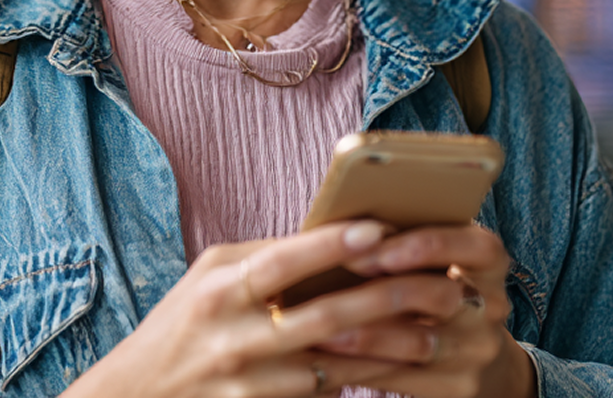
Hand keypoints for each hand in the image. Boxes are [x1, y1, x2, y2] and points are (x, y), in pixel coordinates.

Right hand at [66, 221, 430, 396]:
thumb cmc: (179, 325)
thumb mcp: (207, 279)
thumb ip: (262, 258)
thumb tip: (329, 234)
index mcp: (217, 290)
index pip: (280, 263)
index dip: (329, 246)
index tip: (377, 230)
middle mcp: (233, 337)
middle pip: (321, 317)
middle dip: (383, 301)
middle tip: (433, 286)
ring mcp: (249, 383)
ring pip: (334, 364)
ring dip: (387, 351)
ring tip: (429, 335)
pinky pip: (323, 395)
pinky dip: (361, 380)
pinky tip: (395, 369)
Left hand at [312, 224, 534, 397]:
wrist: (478, 359)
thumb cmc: (434, 290)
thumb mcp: (436, 262)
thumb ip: (403, 242)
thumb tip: (335, 228)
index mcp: (488, 261)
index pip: (472, 245)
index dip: (423, 244)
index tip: (370, 240)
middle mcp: (491, 306)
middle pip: (439, 295)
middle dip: (380, 290)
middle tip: (331, 287)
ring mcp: (478, 350)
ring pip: (417, 342)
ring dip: (362, 334)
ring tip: (316, 326)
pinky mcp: (460, 388)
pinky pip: (403, 377)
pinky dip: (359, 367)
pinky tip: (325, 360)